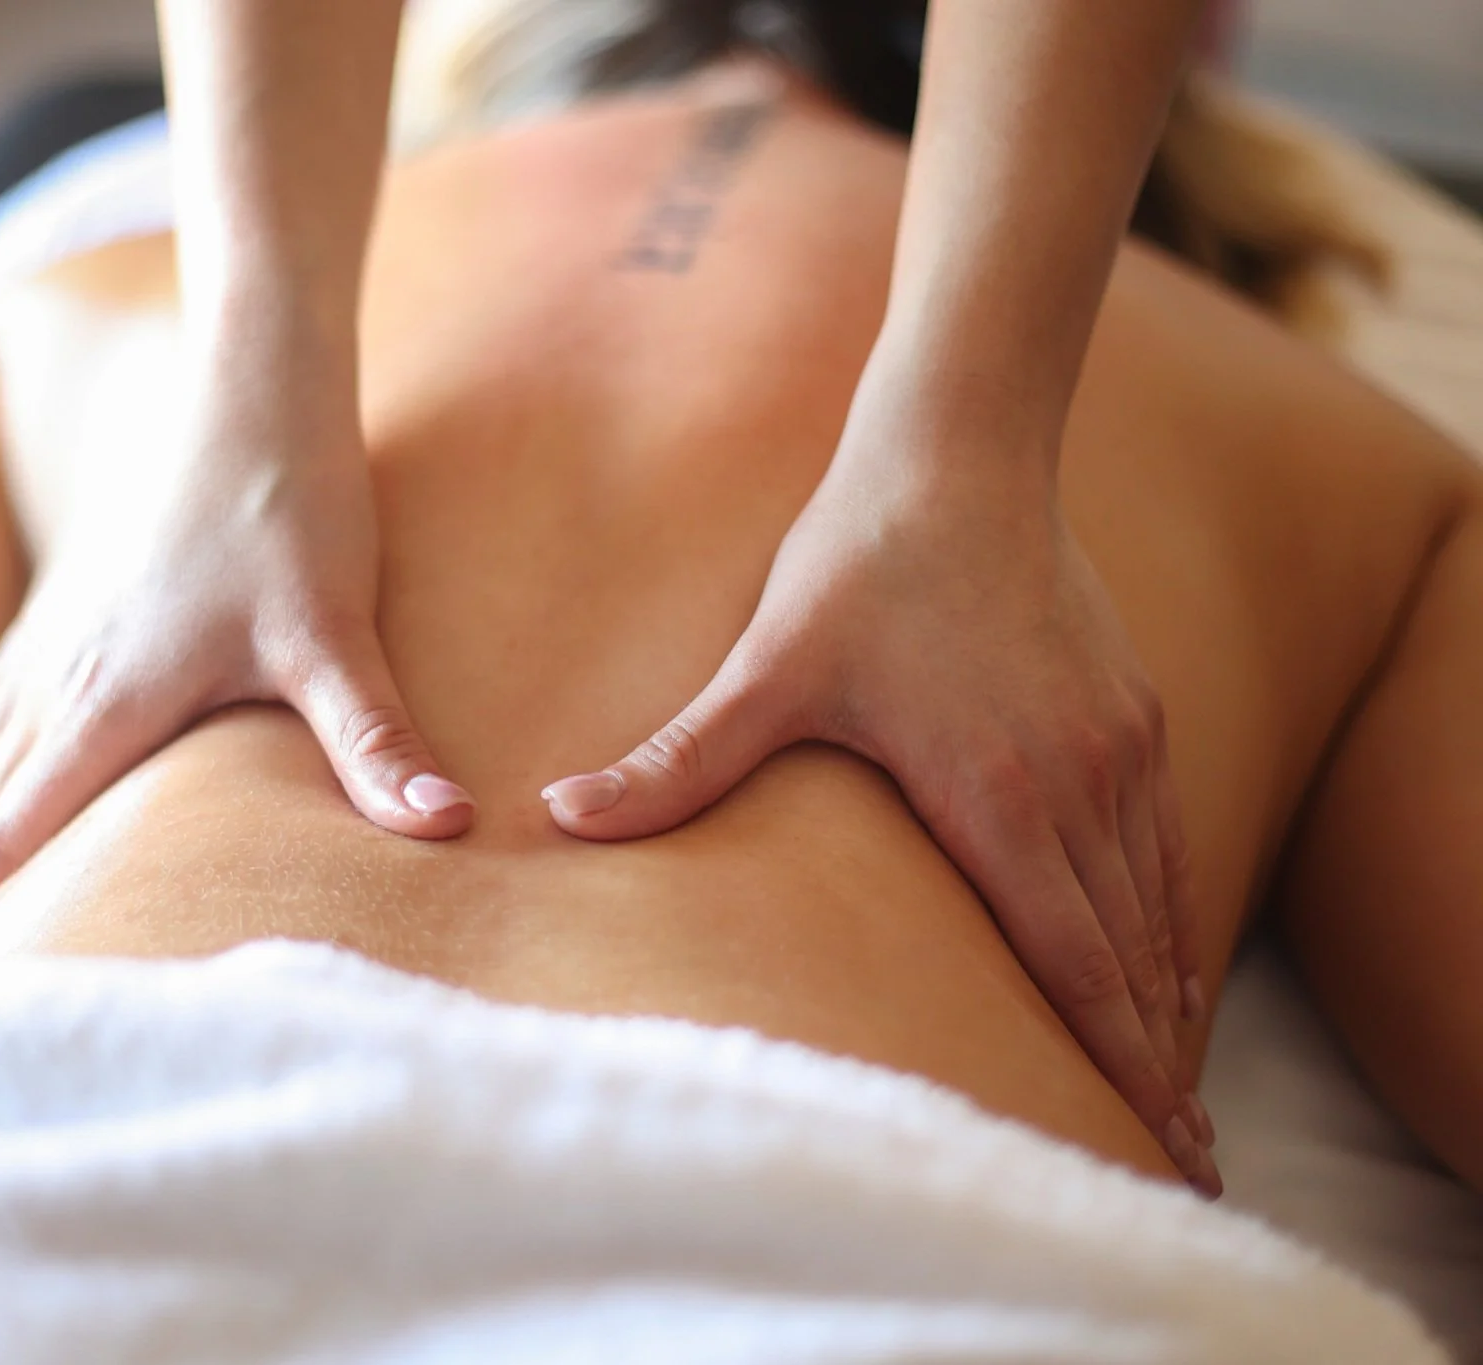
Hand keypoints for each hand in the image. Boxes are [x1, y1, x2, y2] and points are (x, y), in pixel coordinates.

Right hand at [0, 338, 472, 947]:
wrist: (253, 392)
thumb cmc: (289, 510)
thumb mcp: (335, 635)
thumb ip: (376, 741)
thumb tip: (446, 829)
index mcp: (106, 704)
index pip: (14, 836)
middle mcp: (61, 677)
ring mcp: (59, 636)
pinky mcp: (78, 604)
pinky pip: (2, 706)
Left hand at [539, 416, 1216, 1194]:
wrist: (958, 451)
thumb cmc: (860, 562)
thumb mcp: (765, 668)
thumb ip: (678, 760)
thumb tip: (560, 817)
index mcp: (998, 793)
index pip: (1072, 961)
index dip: (1111, 1060)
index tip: (1156, 1142)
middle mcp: (1081, 782)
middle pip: (1128, 956)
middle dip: (1154, 1061)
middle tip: (1180, 1157)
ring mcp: (1121, 746)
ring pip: (1157, 905)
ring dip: (1168, 998)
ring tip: (1176, 1085)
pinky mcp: (1135, 711)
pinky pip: (1167, 842)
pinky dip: (1172, 918)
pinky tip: (1166, 960)